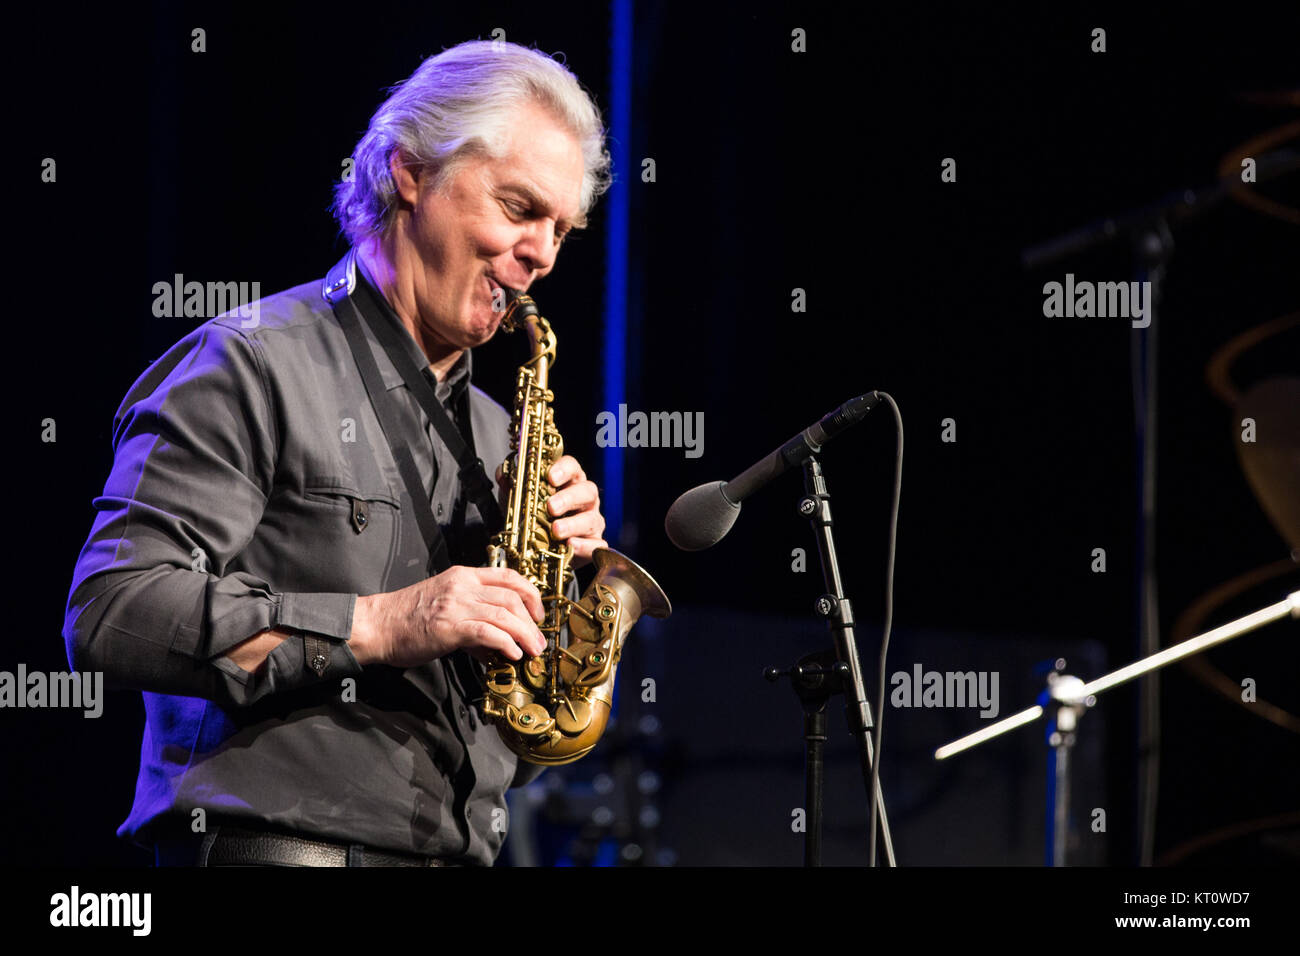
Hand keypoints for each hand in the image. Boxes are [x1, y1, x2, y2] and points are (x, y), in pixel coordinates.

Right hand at [353, 566, 547, 667]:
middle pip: (512, 597)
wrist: (377, 625)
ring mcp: (456, 604)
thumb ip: (473, 619)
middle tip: (538, 641)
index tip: (538, 613)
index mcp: (463, 576)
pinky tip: (511, 654)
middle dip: (532, 622)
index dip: (530, 594)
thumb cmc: (407, 617)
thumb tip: (498, 644)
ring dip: (524, 635)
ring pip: (504, 614)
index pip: (508, 576)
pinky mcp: (449, 626)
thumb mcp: (445, 606)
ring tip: (531, 651)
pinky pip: (487, 632)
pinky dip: (505, 643)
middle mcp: (462, 586)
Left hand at [494, 455, 608, 567]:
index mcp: (569, 482)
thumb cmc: (534, 518)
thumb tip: (503, 474)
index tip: (551, 477)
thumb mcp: (518, 500)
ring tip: (555, 530)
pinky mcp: (593, 544)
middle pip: (587, 491)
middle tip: (551, 507)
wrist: (538, 549)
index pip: (572, 467)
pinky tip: (571, 546)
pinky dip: (585, 546)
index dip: (564, 469)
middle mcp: (584, 501)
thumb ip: (511, 485)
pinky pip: (596, 545)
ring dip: (573, 524)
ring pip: (592, 519)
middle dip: (569, 498)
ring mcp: (591, 522)